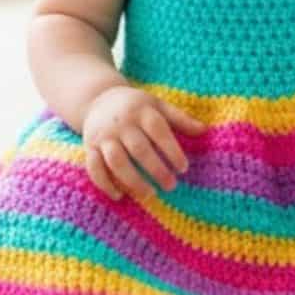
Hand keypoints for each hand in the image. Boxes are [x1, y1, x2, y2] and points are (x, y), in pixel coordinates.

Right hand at [82, 86, 206, 201]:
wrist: (98, 99)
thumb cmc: (136, 106)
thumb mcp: (158, 106)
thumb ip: (180, 119)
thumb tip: (205, 131)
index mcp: (141, 112)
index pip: (159, 132)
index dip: (172, 150)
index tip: (183, 168)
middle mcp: (121, 124)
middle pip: (139, 149)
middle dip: (156, 170)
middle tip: (171, 186)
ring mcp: (103, 136)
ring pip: (116, 161)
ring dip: (132, 180)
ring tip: (150, 194)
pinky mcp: (89, 147)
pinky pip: (94, 167)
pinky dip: (105, 183)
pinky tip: (120, 196)